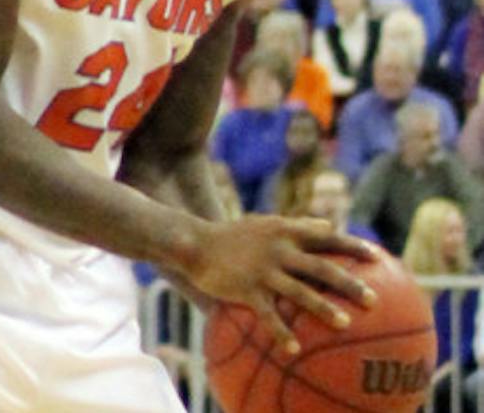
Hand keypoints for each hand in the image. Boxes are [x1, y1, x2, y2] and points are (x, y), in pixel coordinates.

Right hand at [173, 216, 377, 354]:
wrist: (195, 243)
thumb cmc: (234, 235)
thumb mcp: (265, 223)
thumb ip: (298, 225)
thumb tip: (329, 226)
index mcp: (285, 232)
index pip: (326, 237)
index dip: (352, 246)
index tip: (377, 257)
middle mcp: (278, 249)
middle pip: (321, 267)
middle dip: (349, 283)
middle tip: (373, 300)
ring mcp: (263, 269)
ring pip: (300, 291)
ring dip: (323, 308)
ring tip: (345, 324)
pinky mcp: (246, 288)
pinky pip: (267, 314)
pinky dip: (281, 332)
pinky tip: (293, 349)